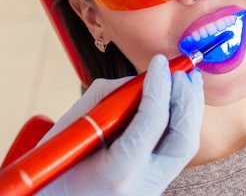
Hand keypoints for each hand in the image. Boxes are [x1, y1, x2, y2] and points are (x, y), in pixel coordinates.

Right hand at [38, 54, 204, 195]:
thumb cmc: (54, 169)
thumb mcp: (69, 130)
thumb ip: (103, 100)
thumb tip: (136, 81)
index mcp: (117, 172)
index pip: (151, 122)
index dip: (158, 86)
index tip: (159, 62)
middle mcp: (142, 186)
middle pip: (183, 140)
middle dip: (187, 100)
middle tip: (181, 73)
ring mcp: (152, 189)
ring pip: (186, 146)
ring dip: (190, 109)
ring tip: (187, 81)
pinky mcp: (155, 185)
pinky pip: (176, 151)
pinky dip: (182, 122)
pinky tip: (179, 102)